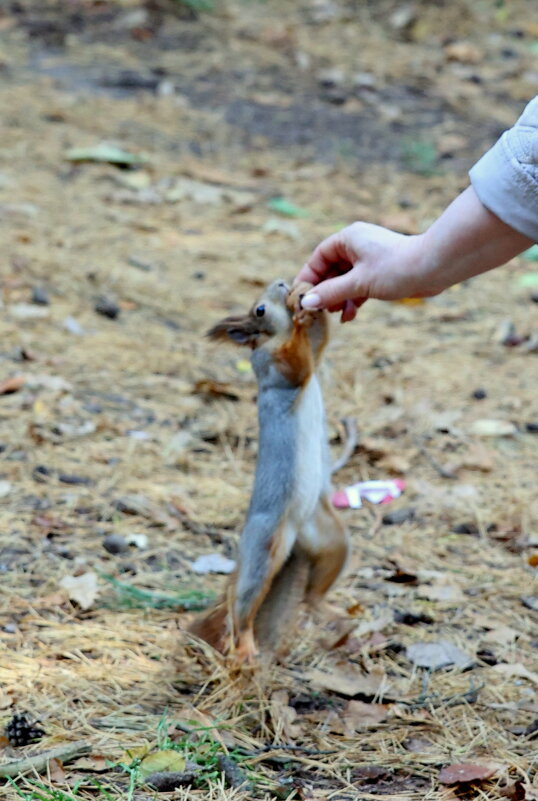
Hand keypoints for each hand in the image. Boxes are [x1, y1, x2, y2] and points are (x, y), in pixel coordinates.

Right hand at [294, 222, 427, 321]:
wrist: (435, 267)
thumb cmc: (396, 268)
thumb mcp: (359, 283)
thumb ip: (331, 293)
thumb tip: (307, 302)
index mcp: (348, 238)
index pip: (319, 257)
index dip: (308, 277)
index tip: (301, 296)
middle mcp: (357, 245)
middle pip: (331, 270)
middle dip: (325, 291)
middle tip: (319, 310)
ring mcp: (369, 258)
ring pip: (345, 279)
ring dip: (340, 298)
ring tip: (338, 314)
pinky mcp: (380, 271)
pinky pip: (359, 285)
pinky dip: (354, 298)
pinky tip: (351, 315)